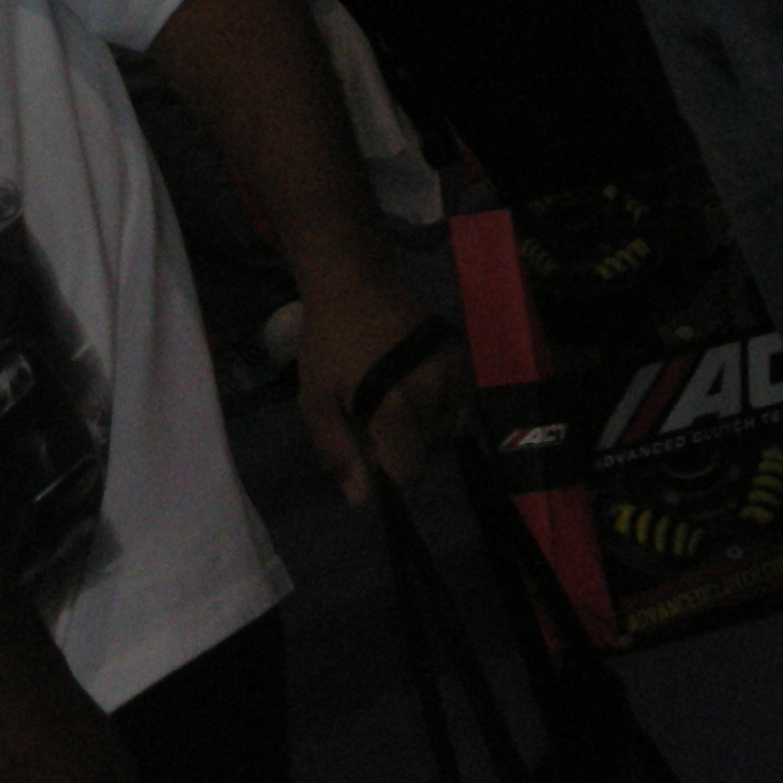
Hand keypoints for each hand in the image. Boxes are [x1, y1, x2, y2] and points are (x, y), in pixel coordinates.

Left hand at [292, 260, 470, 506]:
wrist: (356, 281)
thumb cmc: (329, 340)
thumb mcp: (316, 397)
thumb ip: (338, 450)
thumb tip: (362, 501)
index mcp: (399, 407)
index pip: (408, 473)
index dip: (384, 464)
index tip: (366, 436)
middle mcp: (438, 394)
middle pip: (429, 454)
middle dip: (402, 444)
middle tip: (374, 409)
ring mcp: (457, 375)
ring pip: (450, 433)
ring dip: (424, 428)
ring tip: (395, 394)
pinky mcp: (466, 359)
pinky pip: (463, 406)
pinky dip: (443, 407)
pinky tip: (416, 385)